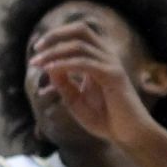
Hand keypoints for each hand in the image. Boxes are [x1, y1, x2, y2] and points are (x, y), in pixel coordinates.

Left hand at [30, 21, 165, 148]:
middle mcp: (107, 57)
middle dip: (56, 35)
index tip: (37, 49)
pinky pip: (84, 63)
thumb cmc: (104, 119)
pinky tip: (50, 70)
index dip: (56, 36)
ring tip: (38, 63)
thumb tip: (47, 66)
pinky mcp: (113, 76)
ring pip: (79, 46)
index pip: (78, 34)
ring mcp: (111, 65)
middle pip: (81, 30)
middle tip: (37, 48)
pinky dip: (64, 64)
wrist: (129, 137)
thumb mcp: (75, 99)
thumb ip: (62, 82)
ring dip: (54, 52)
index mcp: (99, 59)